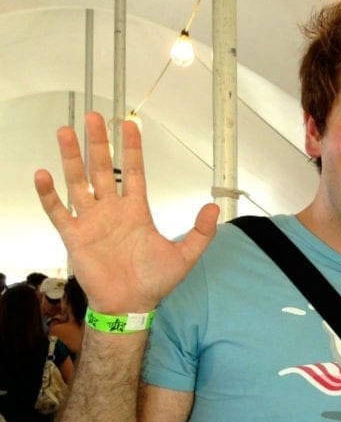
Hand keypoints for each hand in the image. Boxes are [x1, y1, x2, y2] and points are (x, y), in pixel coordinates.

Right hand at [34, 113, 219, 313]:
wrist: (131, 305)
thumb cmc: (154, 281)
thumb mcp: (185, 255)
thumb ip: (200, 232)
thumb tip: (215, 207)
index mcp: (136, 210)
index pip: (134, 171)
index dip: (132, 148)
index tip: (129, 123)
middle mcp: (112, 210)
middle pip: (103, 168)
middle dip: (98, 143)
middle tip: (93, 116)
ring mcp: (92, 221)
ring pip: (78, 181)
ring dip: (71, 157)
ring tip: (66, 131)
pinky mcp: (74, 236)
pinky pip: (58, 211)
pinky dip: (49, 194)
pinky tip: (43, 174)